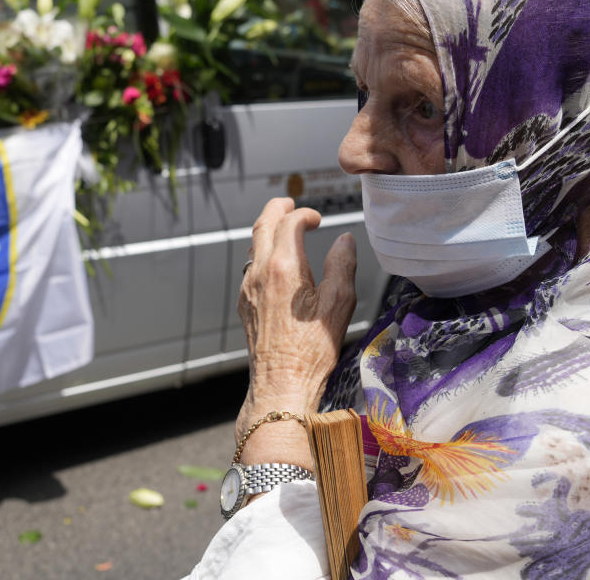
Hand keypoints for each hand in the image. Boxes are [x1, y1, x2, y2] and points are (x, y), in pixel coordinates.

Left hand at [236, 198, 356, 464]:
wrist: (281, 385)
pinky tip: (277, 264)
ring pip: (253, 246)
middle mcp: (259, 274)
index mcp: (284, 268)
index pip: (289, 223)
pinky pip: (250, 268)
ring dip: (267, 231)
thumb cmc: (311, 351)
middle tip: (290, 204)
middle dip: (276, 210)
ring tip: (284, 229)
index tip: (318, 219)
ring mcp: (248, 290)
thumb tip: (344, 241)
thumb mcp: (339, 304)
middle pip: (262, 226)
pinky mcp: (245, 305)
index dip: (304, 214)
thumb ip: (342, 265)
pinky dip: (263, 253)